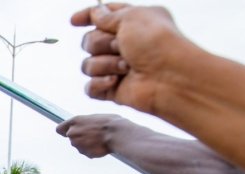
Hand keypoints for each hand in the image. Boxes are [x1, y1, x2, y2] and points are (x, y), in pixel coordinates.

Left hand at [55, 114, 125, 157]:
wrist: (117, 133)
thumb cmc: (109, 122)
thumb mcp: (93, 118)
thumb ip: (83, 124)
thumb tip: (82, 128)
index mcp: (74, 121)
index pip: (59, 129)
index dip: (64, 131)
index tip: (67, 132)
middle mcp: (72, 133)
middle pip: (71, 138)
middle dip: (80, 138)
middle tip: (93, 135)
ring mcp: (77, 144)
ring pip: (79, 146)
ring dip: (86, 145)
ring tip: (99, 140)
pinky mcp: (84, 153)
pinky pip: (87, 152)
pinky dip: (92, 151)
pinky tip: (101, 146)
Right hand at [71, 3, 192, 112]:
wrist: (170, 77)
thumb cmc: (157, 43)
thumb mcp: (131, 17)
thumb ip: (107, 15)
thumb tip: (95, 13)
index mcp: (132, 23)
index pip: (102, 16)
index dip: (87, 17)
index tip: (74, 21)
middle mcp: (125, 45)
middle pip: (89, 41)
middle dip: (100, 43)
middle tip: (120, 46)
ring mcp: (118, 68)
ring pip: (88, 65)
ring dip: (105, 64)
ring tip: (126, 67)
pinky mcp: (113, 90)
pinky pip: (90, 87)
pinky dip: (99, 84)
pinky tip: (115, 82)